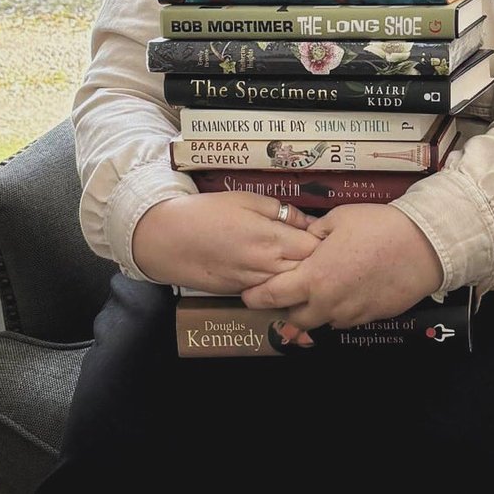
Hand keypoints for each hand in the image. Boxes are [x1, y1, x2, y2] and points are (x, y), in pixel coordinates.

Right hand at [131, 192, 317, 291]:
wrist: (167, 239)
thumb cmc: (206, 213)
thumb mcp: (245, 199)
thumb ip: (280, 210)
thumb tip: (306, 220)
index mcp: (271, 240)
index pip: (315, 248)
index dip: (324, 241)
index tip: (326, 233)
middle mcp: (266, 267)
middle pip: (308, 272)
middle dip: (318, 262)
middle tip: (322, 249)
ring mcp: (254, 284)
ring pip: (291, 287)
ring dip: (300, 276)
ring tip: (304, 262)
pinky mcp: (240, 293)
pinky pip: (269, 292)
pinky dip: (279, 285)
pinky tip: (277, 272)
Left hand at [240, 204, 443, 328]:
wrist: (423, 246)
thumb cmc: (378, 227)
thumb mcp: (337, 219)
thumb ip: (313, 234)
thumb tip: (304, 241)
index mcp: (314, 277)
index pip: (273, 296)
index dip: (257, 297)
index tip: (249, 295)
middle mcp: (328, 302)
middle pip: (294, 318)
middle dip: (286, 307)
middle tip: (287, 291)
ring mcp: (350, 313)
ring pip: (320, 322)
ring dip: (313, 310)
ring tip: (319, 289)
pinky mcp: (369, 317)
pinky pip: (344, 319)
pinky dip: (338, 309)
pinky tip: (347, 289)